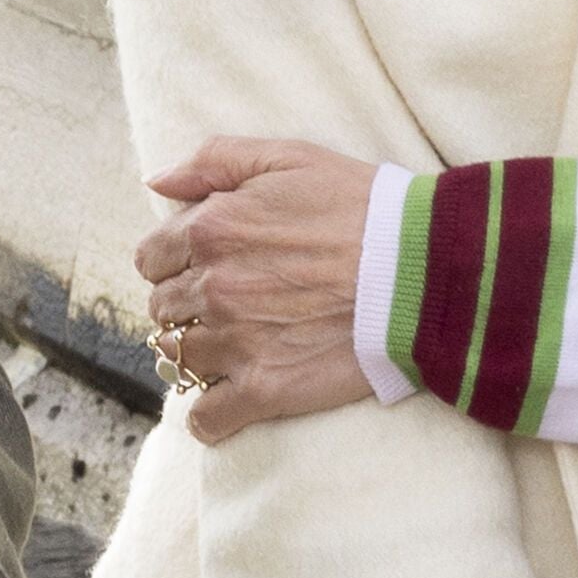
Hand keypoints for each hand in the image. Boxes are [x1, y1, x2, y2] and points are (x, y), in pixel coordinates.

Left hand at [137, 138, 383, 441]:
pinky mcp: (265, 389)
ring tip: (228, 348)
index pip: (152, 257)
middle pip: (163, 309)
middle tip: (225, 305)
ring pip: (177, 360)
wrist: (425, 268)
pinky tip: (228, 404)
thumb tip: (158, 180)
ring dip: (194, 356)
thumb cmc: (363, 207)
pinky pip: (207, 419)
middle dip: (185, 306)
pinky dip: (210, 418)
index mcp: (211, 229)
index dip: (175, 261)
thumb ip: (214, 161)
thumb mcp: (288, 158)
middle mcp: (213, 286)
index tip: (204, 265)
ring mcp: (236, 342)